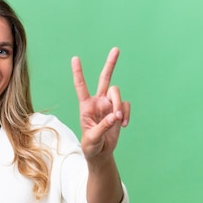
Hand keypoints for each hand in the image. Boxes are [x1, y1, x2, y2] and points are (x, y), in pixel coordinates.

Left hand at [72, 47, 130, 161]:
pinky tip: (123, 124)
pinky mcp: (119, 111)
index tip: (75, 58)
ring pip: (117, 93)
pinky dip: (126, 113)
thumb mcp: (92, 139)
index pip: (81, 86)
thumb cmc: (91, 146)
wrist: (101, 153)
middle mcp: (98, 102)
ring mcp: (109, 105)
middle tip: (116, 49)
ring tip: (119, 120)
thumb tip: (114, 116)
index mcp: (86, 106)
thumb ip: (102, 128)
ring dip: (119, 105)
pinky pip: (126, 105)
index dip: (78, 72)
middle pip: (104, 78)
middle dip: (111, 64)